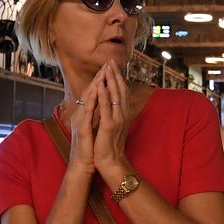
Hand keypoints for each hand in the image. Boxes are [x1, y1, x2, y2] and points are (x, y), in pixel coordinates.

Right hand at [66, 64, 104, 177]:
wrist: (83, 165)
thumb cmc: (90, 148)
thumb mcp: (95, 128)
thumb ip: (97, 115)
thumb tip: (104, 104)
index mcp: (86, 114)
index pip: (95, 93)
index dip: (102, 80)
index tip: (111, 68)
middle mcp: (81, 114)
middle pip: (91, 91)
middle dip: (100, 77)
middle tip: (108, 63)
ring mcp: (80, 120)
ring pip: (87, 99)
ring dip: (95, 85)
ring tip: (102, 72)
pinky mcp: (81, 129)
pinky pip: (86, 112)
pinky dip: (91, 101)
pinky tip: (95, 92)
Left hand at [92, 60, 131, 184]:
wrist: (110, 163)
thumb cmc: (109, 146)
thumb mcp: (112, 127)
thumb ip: (113, 114)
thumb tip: (112, 104)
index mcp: (122, 114)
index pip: (121, 92)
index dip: (118, 78)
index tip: (113, 66)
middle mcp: (122, 115)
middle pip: (120, 90)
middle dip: (115, 75)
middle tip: (111, 61)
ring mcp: (117, 120)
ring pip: (115, 96)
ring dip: (111, 81)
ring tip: (107, 68)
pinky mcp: (109, 126)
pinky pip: (106, 108)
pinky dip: (103, 96)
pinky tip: (101, 86)